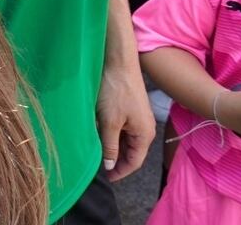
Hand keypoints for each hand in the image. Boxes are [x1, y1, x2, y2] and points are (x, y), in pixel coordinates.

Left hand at [97, 55, 154, 179]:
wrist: (118, 61)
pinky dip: (111, 134)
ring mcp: (138, 118)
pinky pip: (122, 128)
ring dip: (112, 147)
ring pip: (125, 140)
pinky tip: (98, 133)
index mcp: (144, 135)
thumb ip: (110, 146)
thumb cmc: (115, 91)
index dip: (120, 172)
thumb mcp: (109, 122)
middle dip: (116, 161)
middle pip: (131, 152)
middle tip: (98, 167)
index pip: (134, 162)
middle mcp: (144, 128)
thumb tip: (110, 166)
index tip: (106, 178)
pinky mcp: (130, 109)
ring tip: (96, 152)